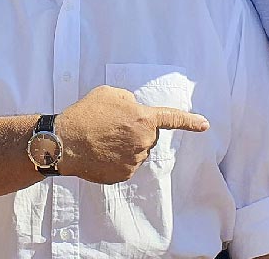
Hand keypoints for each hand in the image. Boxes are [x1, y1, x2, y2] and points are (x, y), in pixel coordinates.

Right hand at [55, 85, 208, 183]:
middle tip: (111, 126)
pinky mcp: (124, 175)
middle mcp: (143, 141)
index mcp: (143, 118)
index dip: (190, 121)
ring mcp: (135, 160)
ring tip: (101, 139)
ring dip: (125, 145)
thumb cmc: (85, 114)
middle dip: (136, 131)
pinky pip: (127, 165)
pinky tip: (100, 153)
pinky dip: (116, 159)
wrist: (64, 141)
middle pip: (148, 136)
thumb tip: (136, 110)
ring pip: (137, 151)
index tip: (205, 125)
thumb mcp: (109, 93)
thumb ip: (129, 100)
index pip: (172, 119)